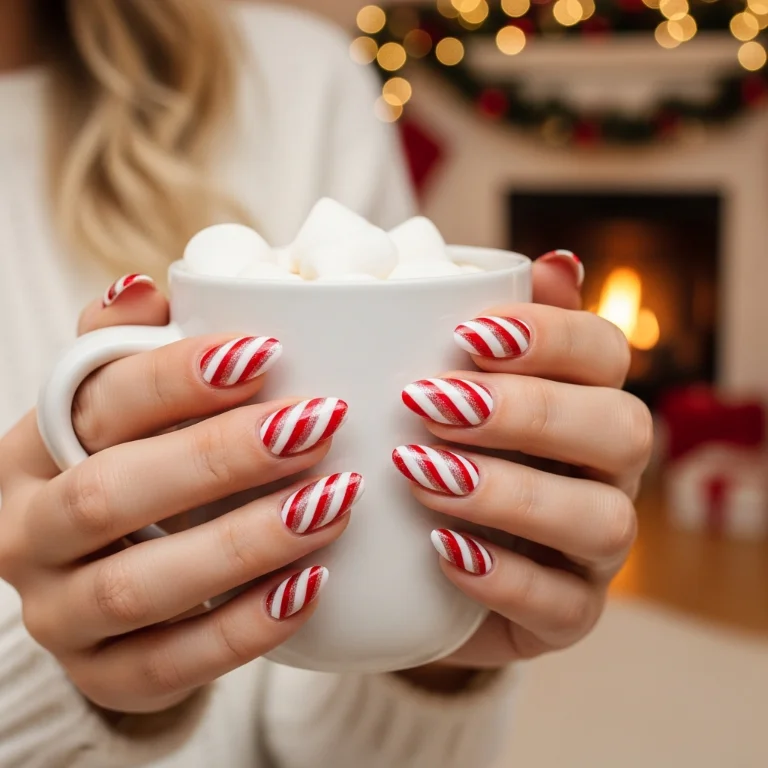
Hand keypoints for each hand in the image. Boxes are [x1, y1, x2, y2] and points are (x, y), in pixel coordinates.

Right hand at [0, 277, 357, 713]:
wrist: (105, 575)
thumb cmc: (129, 465)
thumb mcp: (117, 407)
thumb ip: (127, 350)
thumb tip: (143, 288)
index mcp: (33, 449)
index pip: (96, 403)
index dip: (178, 376)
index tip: (268, 352)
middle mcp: (28, 533)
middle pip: (111, 494)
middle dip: (219, 458)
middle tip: (316, 426)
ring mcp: (59, 614)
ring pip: (140, 586)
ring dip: (245, 543)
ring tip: (332, 504)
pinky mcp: (104, 675)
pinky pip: (170, 665)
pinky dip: (245, 628)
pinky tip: (312, 586)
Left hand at [395, 252, 650, 669]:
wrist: (408, 564)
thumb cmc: (431, 449)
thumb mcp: (445, 387)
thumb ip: (495, 331)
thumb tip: (556, 264)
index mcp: (585, 399)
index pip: (604, 352)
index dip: (549, 337)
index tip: (468, 334)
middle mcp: (606, 469)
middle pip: (620, 428)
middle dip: (529, 412)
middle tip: (431, 404)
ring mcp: (595, 546)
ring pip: (603, 520)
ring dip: (513, 493)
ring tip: (423, 478)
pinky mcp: (569, 613)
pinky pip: (566, 606)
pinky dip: (505, 578)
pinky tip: (442, 550)